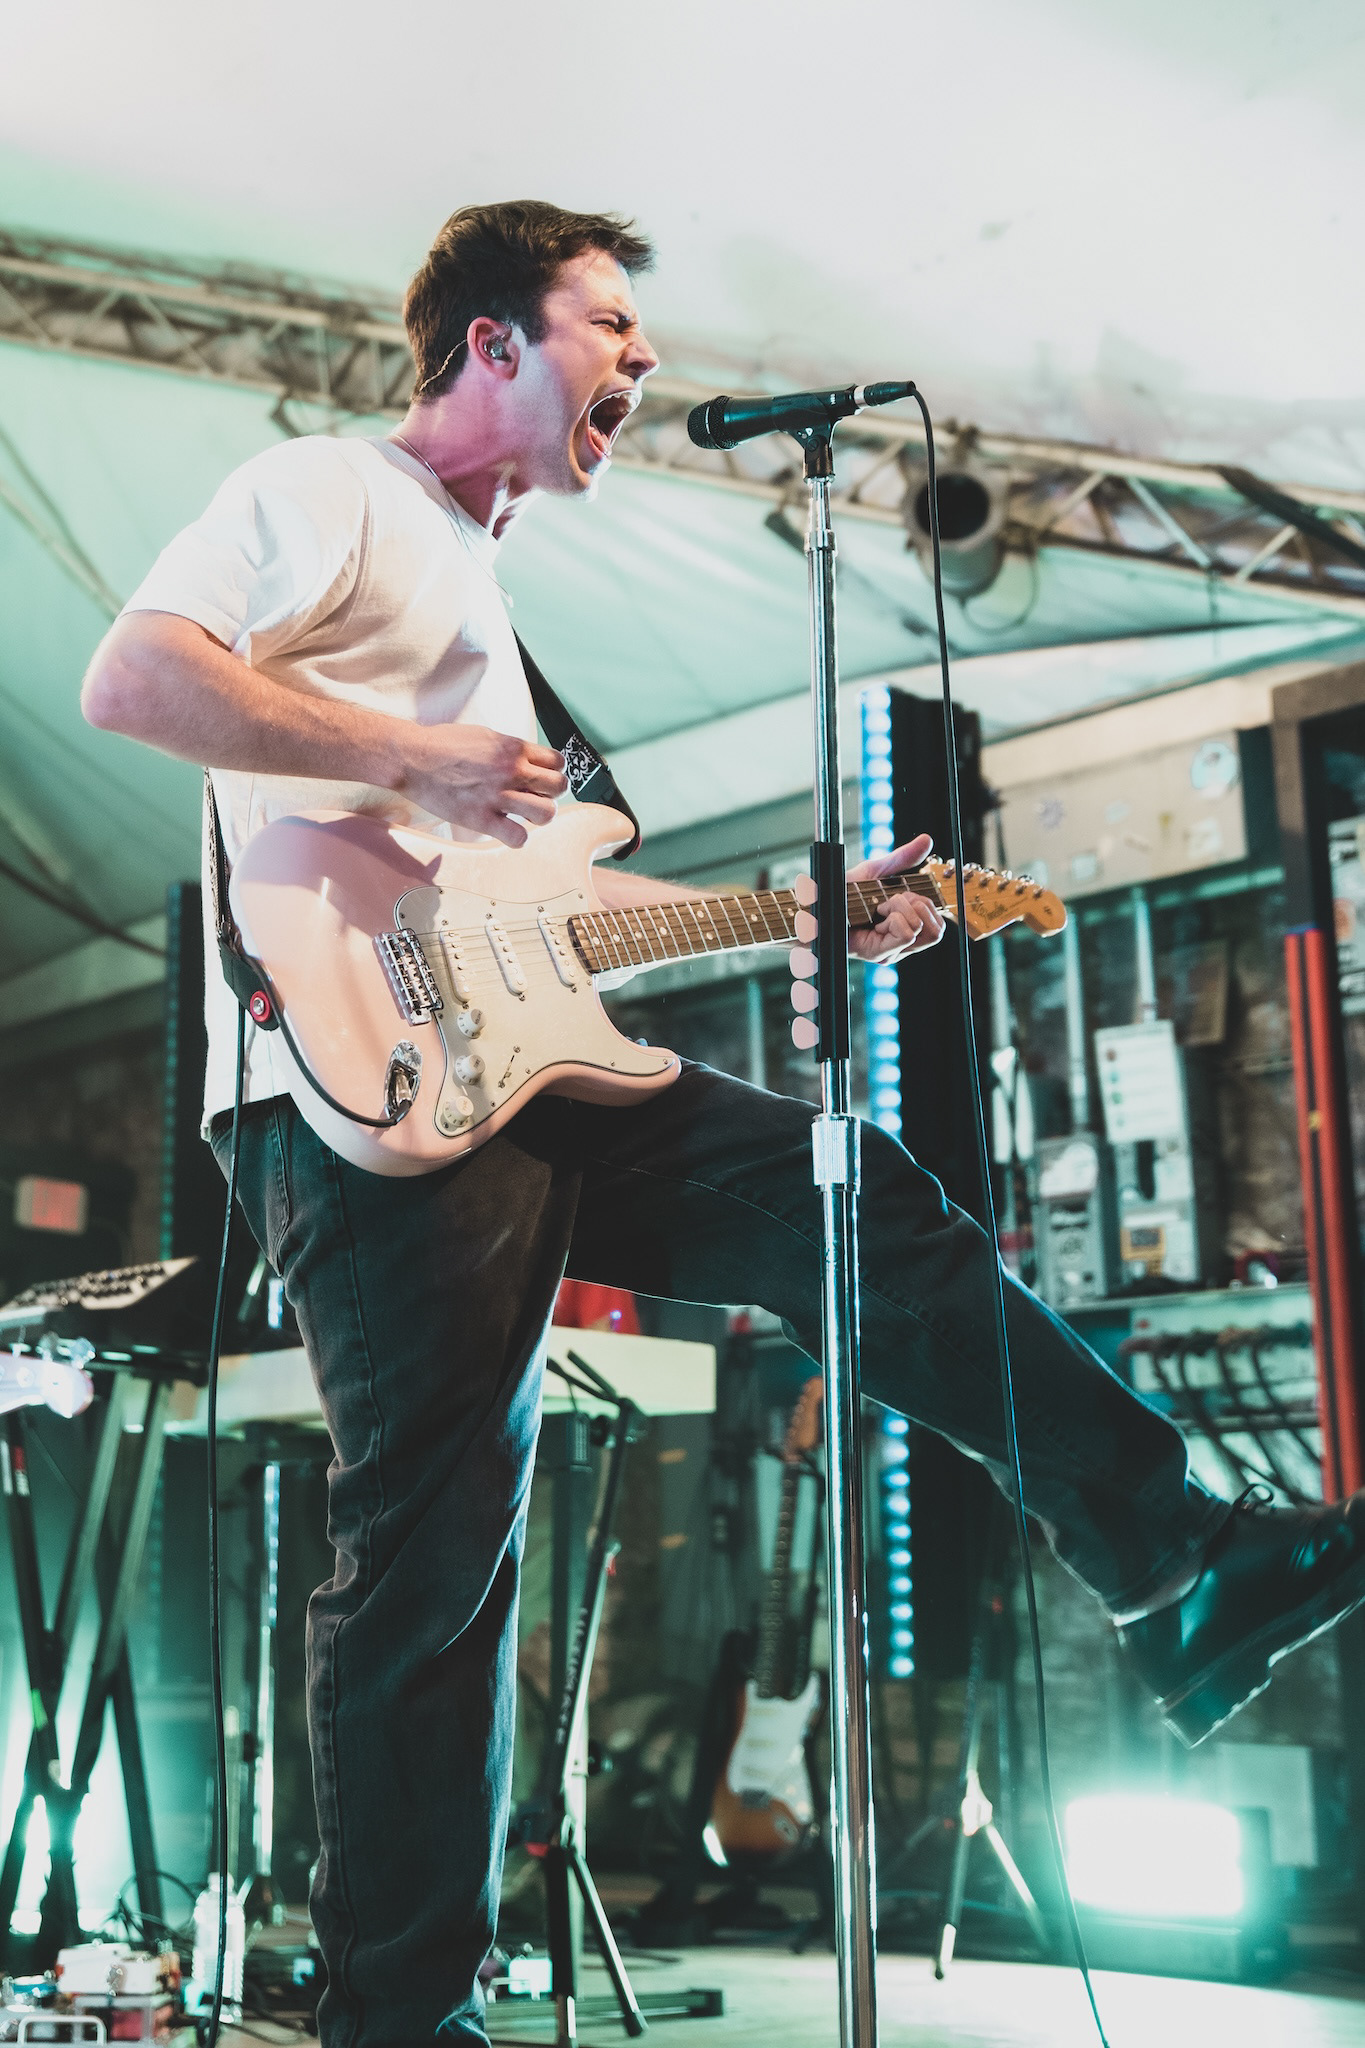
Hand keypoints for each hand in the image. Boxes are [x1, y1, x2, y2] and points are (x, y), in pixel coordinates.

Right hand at [405, 724, 568, 846]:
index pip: (558, 762)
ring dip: (538, 816)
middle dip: (550, 794)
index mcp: (513, 748)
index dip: (553, 772)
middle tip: (535, 797)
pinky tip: (506, 830)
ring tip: (524, 815)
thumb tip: (526, 761)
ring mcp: (497, 795)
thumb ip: (509, 750)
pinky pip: (518, 837)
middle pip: (559, 787)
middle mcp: (511, 770)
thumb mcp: (485, 736)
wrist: (412, 758)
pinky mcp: (481, 818)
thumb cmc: (442, 745)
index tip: (542, 778)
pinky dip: (517, 837)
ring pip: (546, 813)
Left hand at [847, 833, 945, 963]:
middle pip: (936, 930)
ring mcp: (891, 952)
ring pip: (920, 928)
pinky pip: (906, 933)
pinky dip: (894, 916)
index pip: (938, 924)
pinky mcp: (878, 954)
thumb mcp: (876, 871)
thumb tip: (926, 840)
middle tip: (888, 902)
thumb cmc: (842, 892)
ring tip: (879, 909)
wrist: (816, 902)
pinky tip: (875, 915)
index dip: (924, 902)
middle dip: (916, 904)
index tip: (900, 894)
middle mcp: (901, 945)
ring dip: (901, 909)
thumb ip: (903, 858)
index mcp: (905, 929)